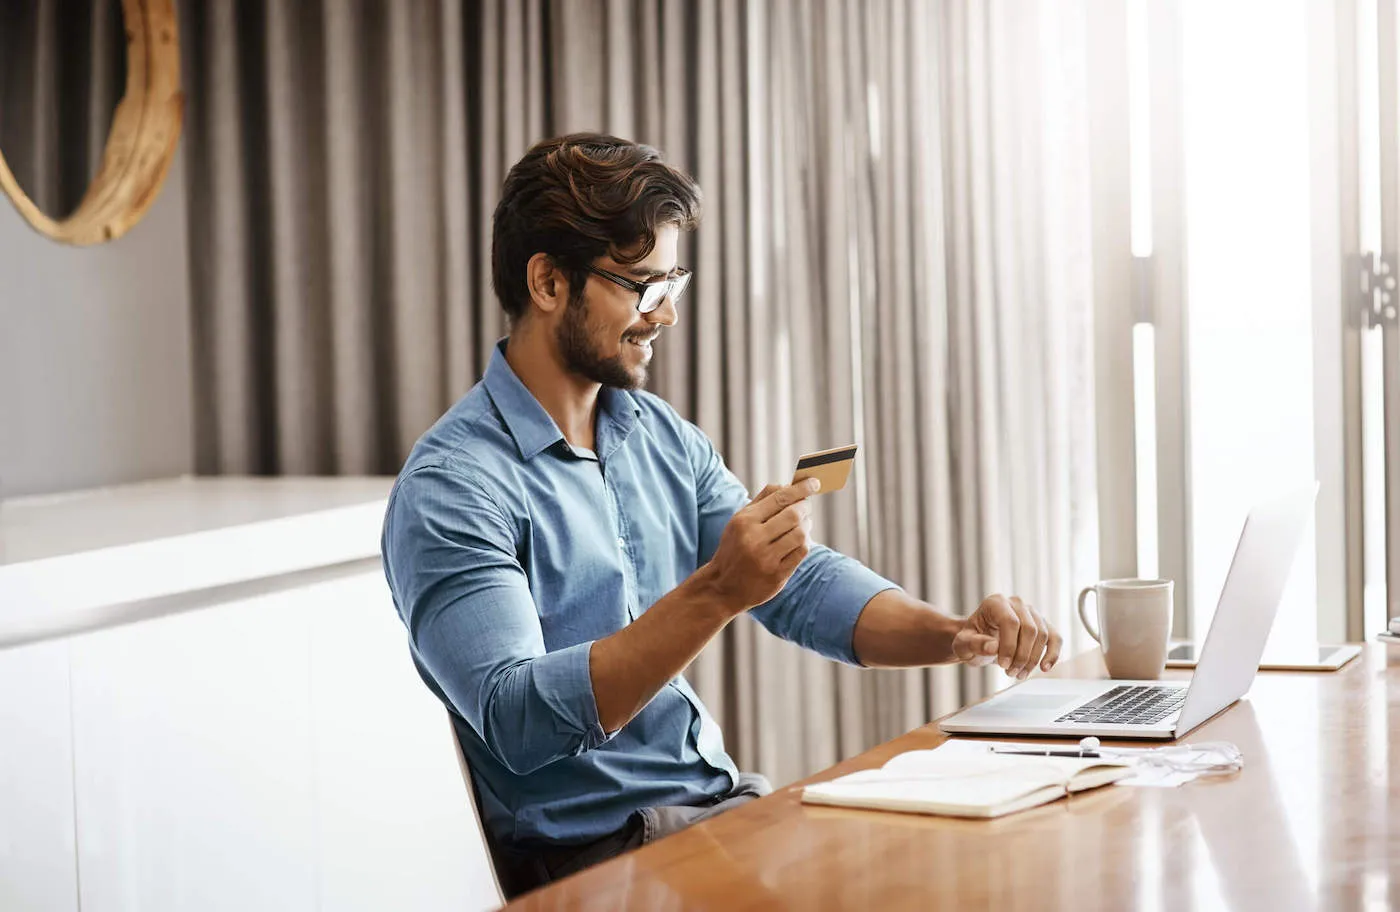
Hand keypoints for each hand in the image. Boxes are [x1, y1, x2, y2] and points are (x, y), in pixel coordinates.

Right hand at [701, 479, 818, 613]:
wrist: (723, 587)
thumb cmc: (735, 548)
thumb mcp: (739, 521)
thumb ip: (762, 501)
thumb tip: (788, 484)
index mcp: (744, 521)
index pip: (780, 498)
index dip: (801, 489)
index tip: (814, 482)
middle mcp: (754, 539)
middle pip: (794, 515)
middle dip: (805, 507)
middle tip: (806, 506)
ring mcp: (766, 559)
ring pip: (801, 534)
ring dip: (807, 526)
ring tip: (803, 524)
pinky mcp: (777, 575)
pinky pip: (801, 552)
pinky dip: (805, 543)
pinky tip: (800, 540)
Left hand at [951, 594, 1061, 678]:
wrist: (979, 642)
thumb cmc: (971, 641)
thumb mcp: (963, 644)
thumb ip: (974, 644)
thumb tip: (993, 647)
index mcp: (995, 602)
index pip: (1010, 621)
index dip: (1009, 646)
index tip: (1003, 665)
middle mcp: (1016, 603)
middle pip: (1029, 629)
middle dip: (1022, 656)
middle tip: (1010, 673)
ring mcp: (1032, 612)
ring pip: (1043, 635)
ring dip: (1033, 659)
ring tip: (1019, 674)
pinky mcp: (1043, 625)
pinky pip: (1055, 638)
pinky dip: (1053, 654)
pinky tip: (1044, 668)